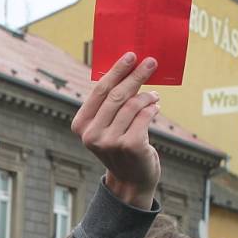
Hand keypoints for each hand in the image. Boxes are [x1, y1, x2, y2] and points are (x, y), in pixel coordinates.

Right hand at [71, 52, 160, 208]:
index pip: (99, 91)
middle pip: (116, 95)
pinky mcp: (130, 146)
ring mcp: (110, 142)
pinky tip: (156, 107)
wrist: (131, 182)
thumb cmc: (120, 148)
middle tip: (150, 63)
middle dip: (135, 75)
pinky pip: (144, 116)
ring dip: (147, 96)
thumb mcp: (107, 127)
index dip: (116, 71)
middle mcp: (92, 134)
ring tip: (154, 94)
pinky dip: (153, 108)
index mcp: (81, 126)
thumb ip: (109, 105)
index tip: (131, 56)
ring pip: (132, 105)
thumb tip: (126, 70)